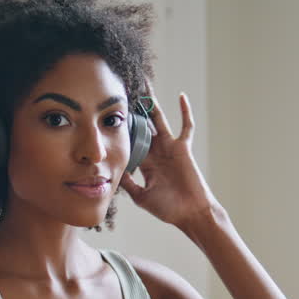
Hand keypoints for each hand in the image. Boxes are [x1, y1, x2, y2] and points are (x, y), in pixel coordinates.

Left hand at [118, 84, 219, 229]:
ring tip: (145, 84)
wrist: (190, 214)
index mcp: (144, 163)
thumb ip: (128, 183)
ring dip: (152, 103)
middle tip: (122, 90)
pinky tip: (181, 96)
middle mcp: (156, 152)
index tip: (108, 114)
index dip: (120, 129)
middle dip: (133, 110)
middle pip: (141, 125)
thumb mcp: (141, 197)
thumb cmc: (168, 209)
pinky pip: (186, 126)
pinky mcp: (183, 148)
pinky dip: (185, 111)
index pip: (129, 141)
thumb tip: (113, 170)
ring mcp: (170, 148)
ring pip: (158, 120)